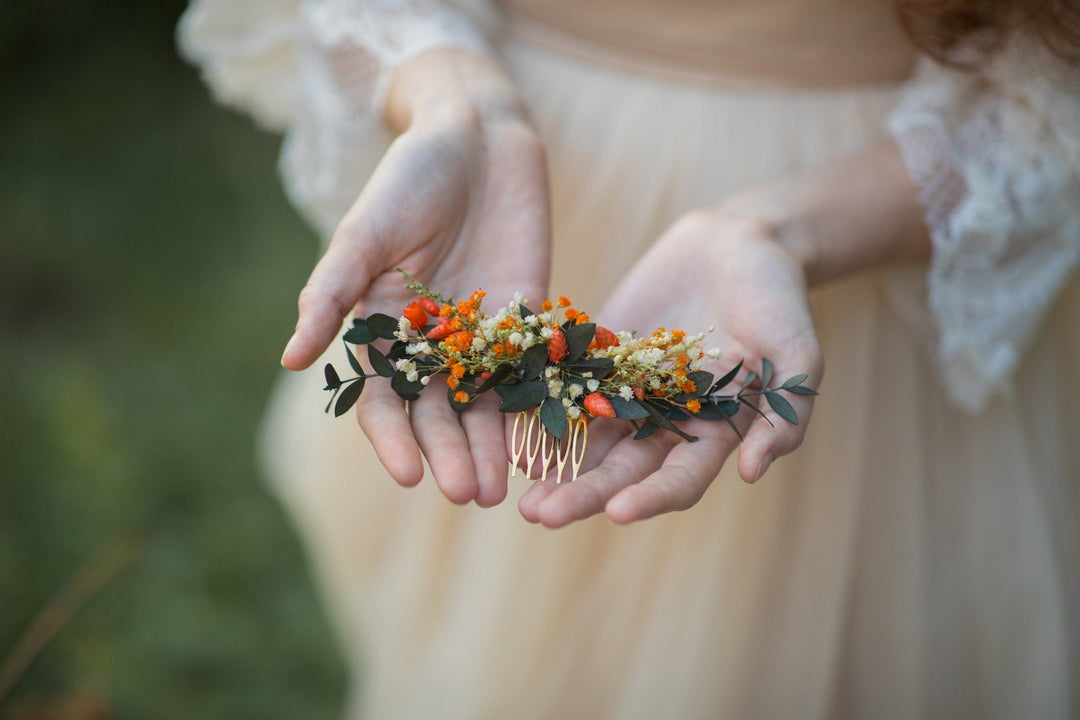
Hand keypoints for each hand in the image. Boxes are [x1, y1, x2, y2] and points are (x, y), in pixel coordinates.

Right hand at [281, 51, 550, 507]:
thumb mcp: (363, 231)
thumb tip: (291, 360)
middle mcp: (431, 341)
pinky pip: (531, 372)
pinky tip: (546, 446)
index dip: (394, 439)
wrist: (477, 135)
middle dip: (450, 453)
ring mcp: (481, 334)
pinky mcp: (526, 319)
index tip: (408, 476)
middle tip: (467, 496)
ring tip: (499, 490)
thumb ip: (332, 293)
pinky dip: (535, 409)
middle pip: (439, 411)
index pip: (384, 398)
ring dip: (490, 447)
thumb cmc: (408, 177)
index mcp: (384, 326)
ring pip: (485, 403)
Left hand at [518, 210, 822, 526]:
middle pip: (621, 470)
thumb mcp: (797, 351)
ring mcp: (628, 391)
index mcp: (714, 431)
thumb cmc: (778, 297)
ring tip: (516, 492)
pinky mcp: (599, 357)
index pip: (680, 478)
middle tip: (540, 516)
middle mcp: (666, 421)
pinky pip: (564, 388)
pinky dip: (538, 411)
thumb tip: (753, 472)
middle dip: (582, 494)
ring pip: (586, 439)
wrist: (738, 241)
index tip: (617, 514)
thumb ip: (784, 412)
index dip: (651, 498)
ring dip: (552, 467)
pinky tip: (505, 430)